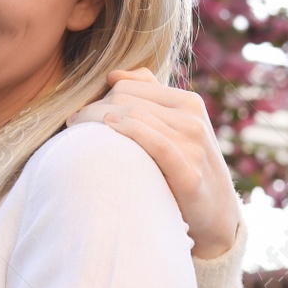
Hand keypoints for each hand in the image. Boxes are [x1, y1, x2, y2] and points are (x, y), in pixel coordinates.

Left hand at [68, 68, 240, 258]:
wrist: (215, 213)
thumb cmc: (184, 166)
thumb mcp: (174, 126)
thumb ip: (148, 96)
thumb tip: (113, 75)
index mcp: (188, 102)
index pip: (127, 88)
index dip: (98, 100)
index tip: (79, 118)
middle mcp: (192, 118)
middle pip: (125, 101)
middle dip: (92, 112)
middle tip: (72, 127)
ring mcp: (193, 144)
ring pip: (134, 117)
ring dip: (97, 123)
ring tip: (76, 136)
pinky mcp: (189, 172)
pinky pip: (155, 143)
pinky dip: (130, 131)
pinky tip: (108, 131)